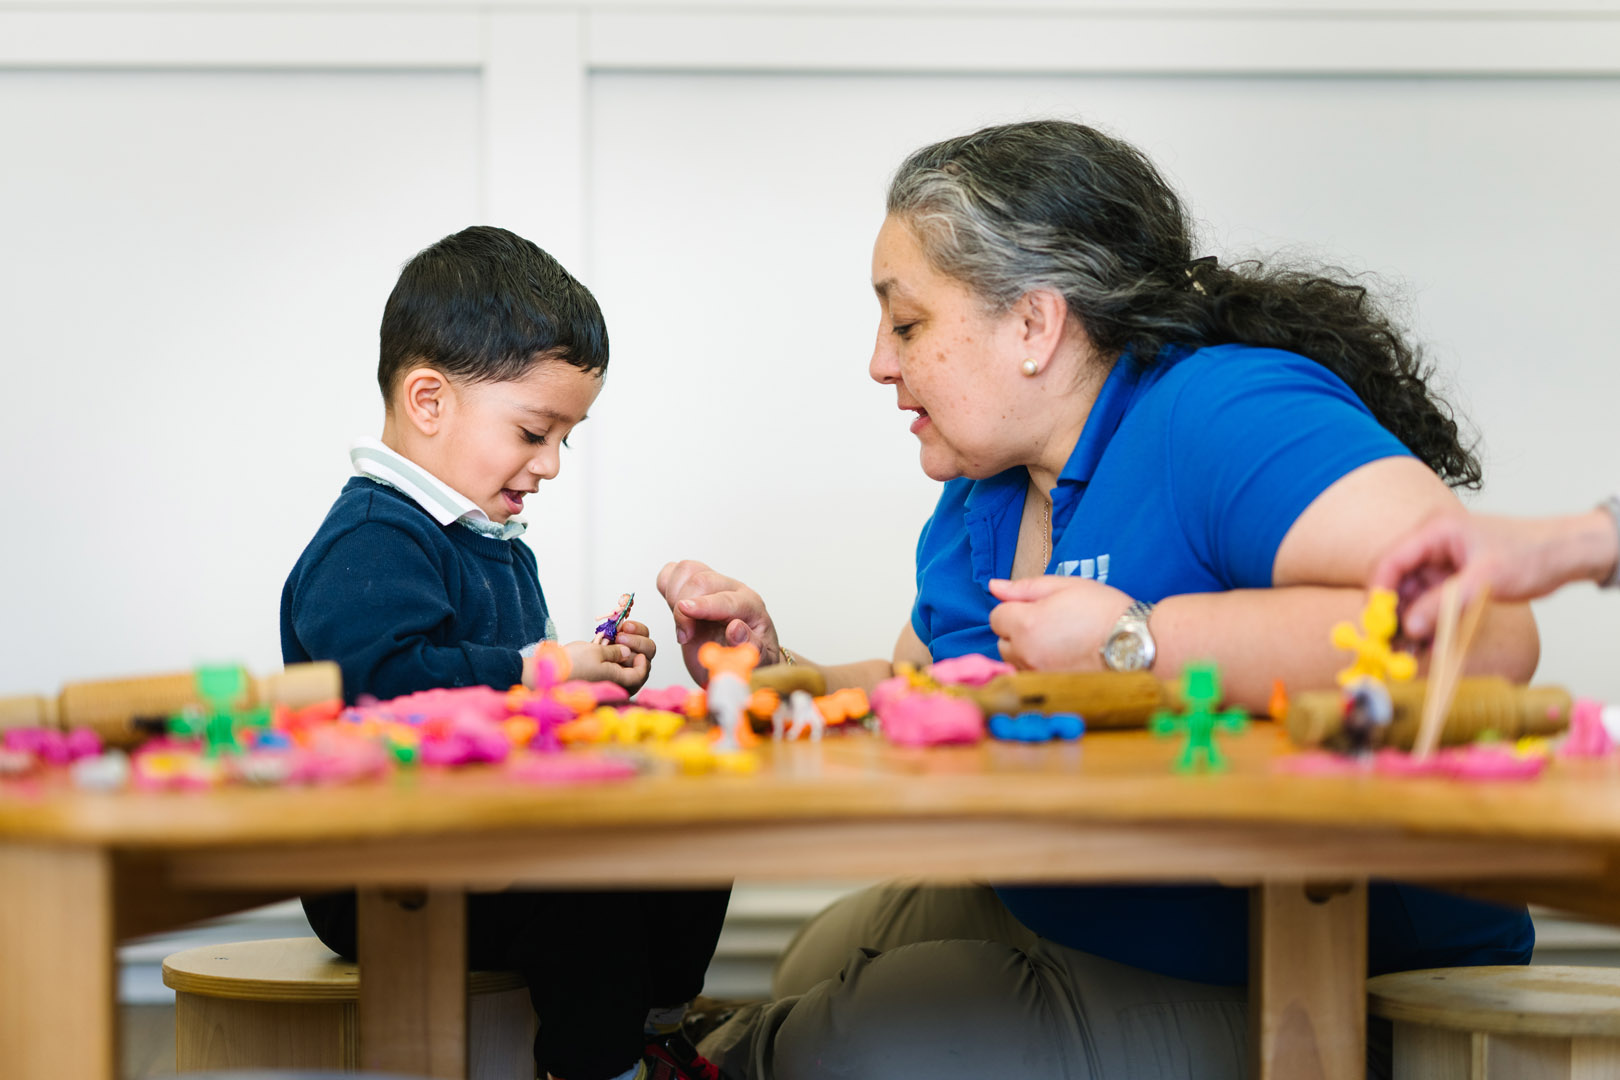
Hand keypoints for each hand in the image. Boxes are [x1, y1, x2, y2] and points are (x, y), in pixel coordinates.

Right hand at [561, 626, 653, 692]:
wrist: (546, 671)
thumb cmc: (572, 665)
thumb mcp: (597, 653)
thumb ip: (616, 652)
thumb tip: (627, 653)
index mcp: (619, 684)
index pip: (640, 674)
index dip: (642, 660)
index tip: (635, 646)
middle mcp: (614, 682)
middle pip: (636, 666)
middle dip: (635, 646)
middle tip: (623, 633)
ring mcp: (605, 675)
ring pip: (624, 660)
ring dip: (624, 643)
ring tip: (617, 631)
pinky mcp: (594, 667)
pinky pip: (610, 656)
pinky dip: (612, 645)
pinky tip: (610, 633)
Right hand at [656, 560, 778, 685]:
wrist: (736, 663)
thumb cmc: (748, 661)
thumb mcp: (759, 664)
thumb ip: (751, 647)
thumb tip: (736, 628)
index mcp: (751, 607)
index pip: (727, 599)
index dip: (704, 605)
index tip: (684, 610)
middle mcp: (732, 590)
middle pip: (703, 579)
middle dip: (684, 607)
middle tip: (684, 637)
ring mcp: (713, 586)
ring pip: (687, 569)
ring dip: (675, 594)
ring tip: (682, 624)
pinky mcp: (693, 589)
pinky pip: (674, 572)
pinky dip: (667, 585)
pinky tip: (672, 607)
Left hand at [988, 576, 1133, 670]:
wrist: (1134, 643)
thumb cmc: (1102, 609)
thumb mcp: (1065, 585)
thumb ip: (1025, 587)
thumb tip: (994, 586)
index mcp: (1025, 624)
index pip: (996, 617)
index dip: (1014, 609)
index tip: (1038, 608)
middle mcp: (1025, 652)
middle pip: (1002, 642)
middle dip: (1017, 632)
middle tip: (1049, 623)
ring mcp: (1037, 674)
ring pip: (1016, 661)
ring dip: (1027, 651)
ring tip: (1058, 641)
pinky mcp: (1050, 688)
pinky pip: (1032, 676)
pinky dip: (1040, 667)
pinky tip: (1062, 658)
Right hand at [1370, 510, 1619, 639]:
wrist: (1563, 553)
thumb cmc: (1531, 553)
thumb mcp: (1486, 580)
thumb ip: (1444, 602)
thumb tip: (1411, 627)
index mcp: (1434, 531)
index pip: (1389, 562)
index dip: (1378, 594)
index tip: (1376, 626)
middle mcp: (1431, 544)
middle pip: (1396, 582)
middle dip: (1393, 615)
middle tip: (1392, 646)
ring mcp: (1440, 562)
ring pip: (1411, 596)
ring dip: (1411, 623)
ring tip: (1411, 652)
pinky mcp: (1450, 578)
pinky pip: (1430, 602)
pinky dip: (1429, 623)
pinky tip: (1429, 644)